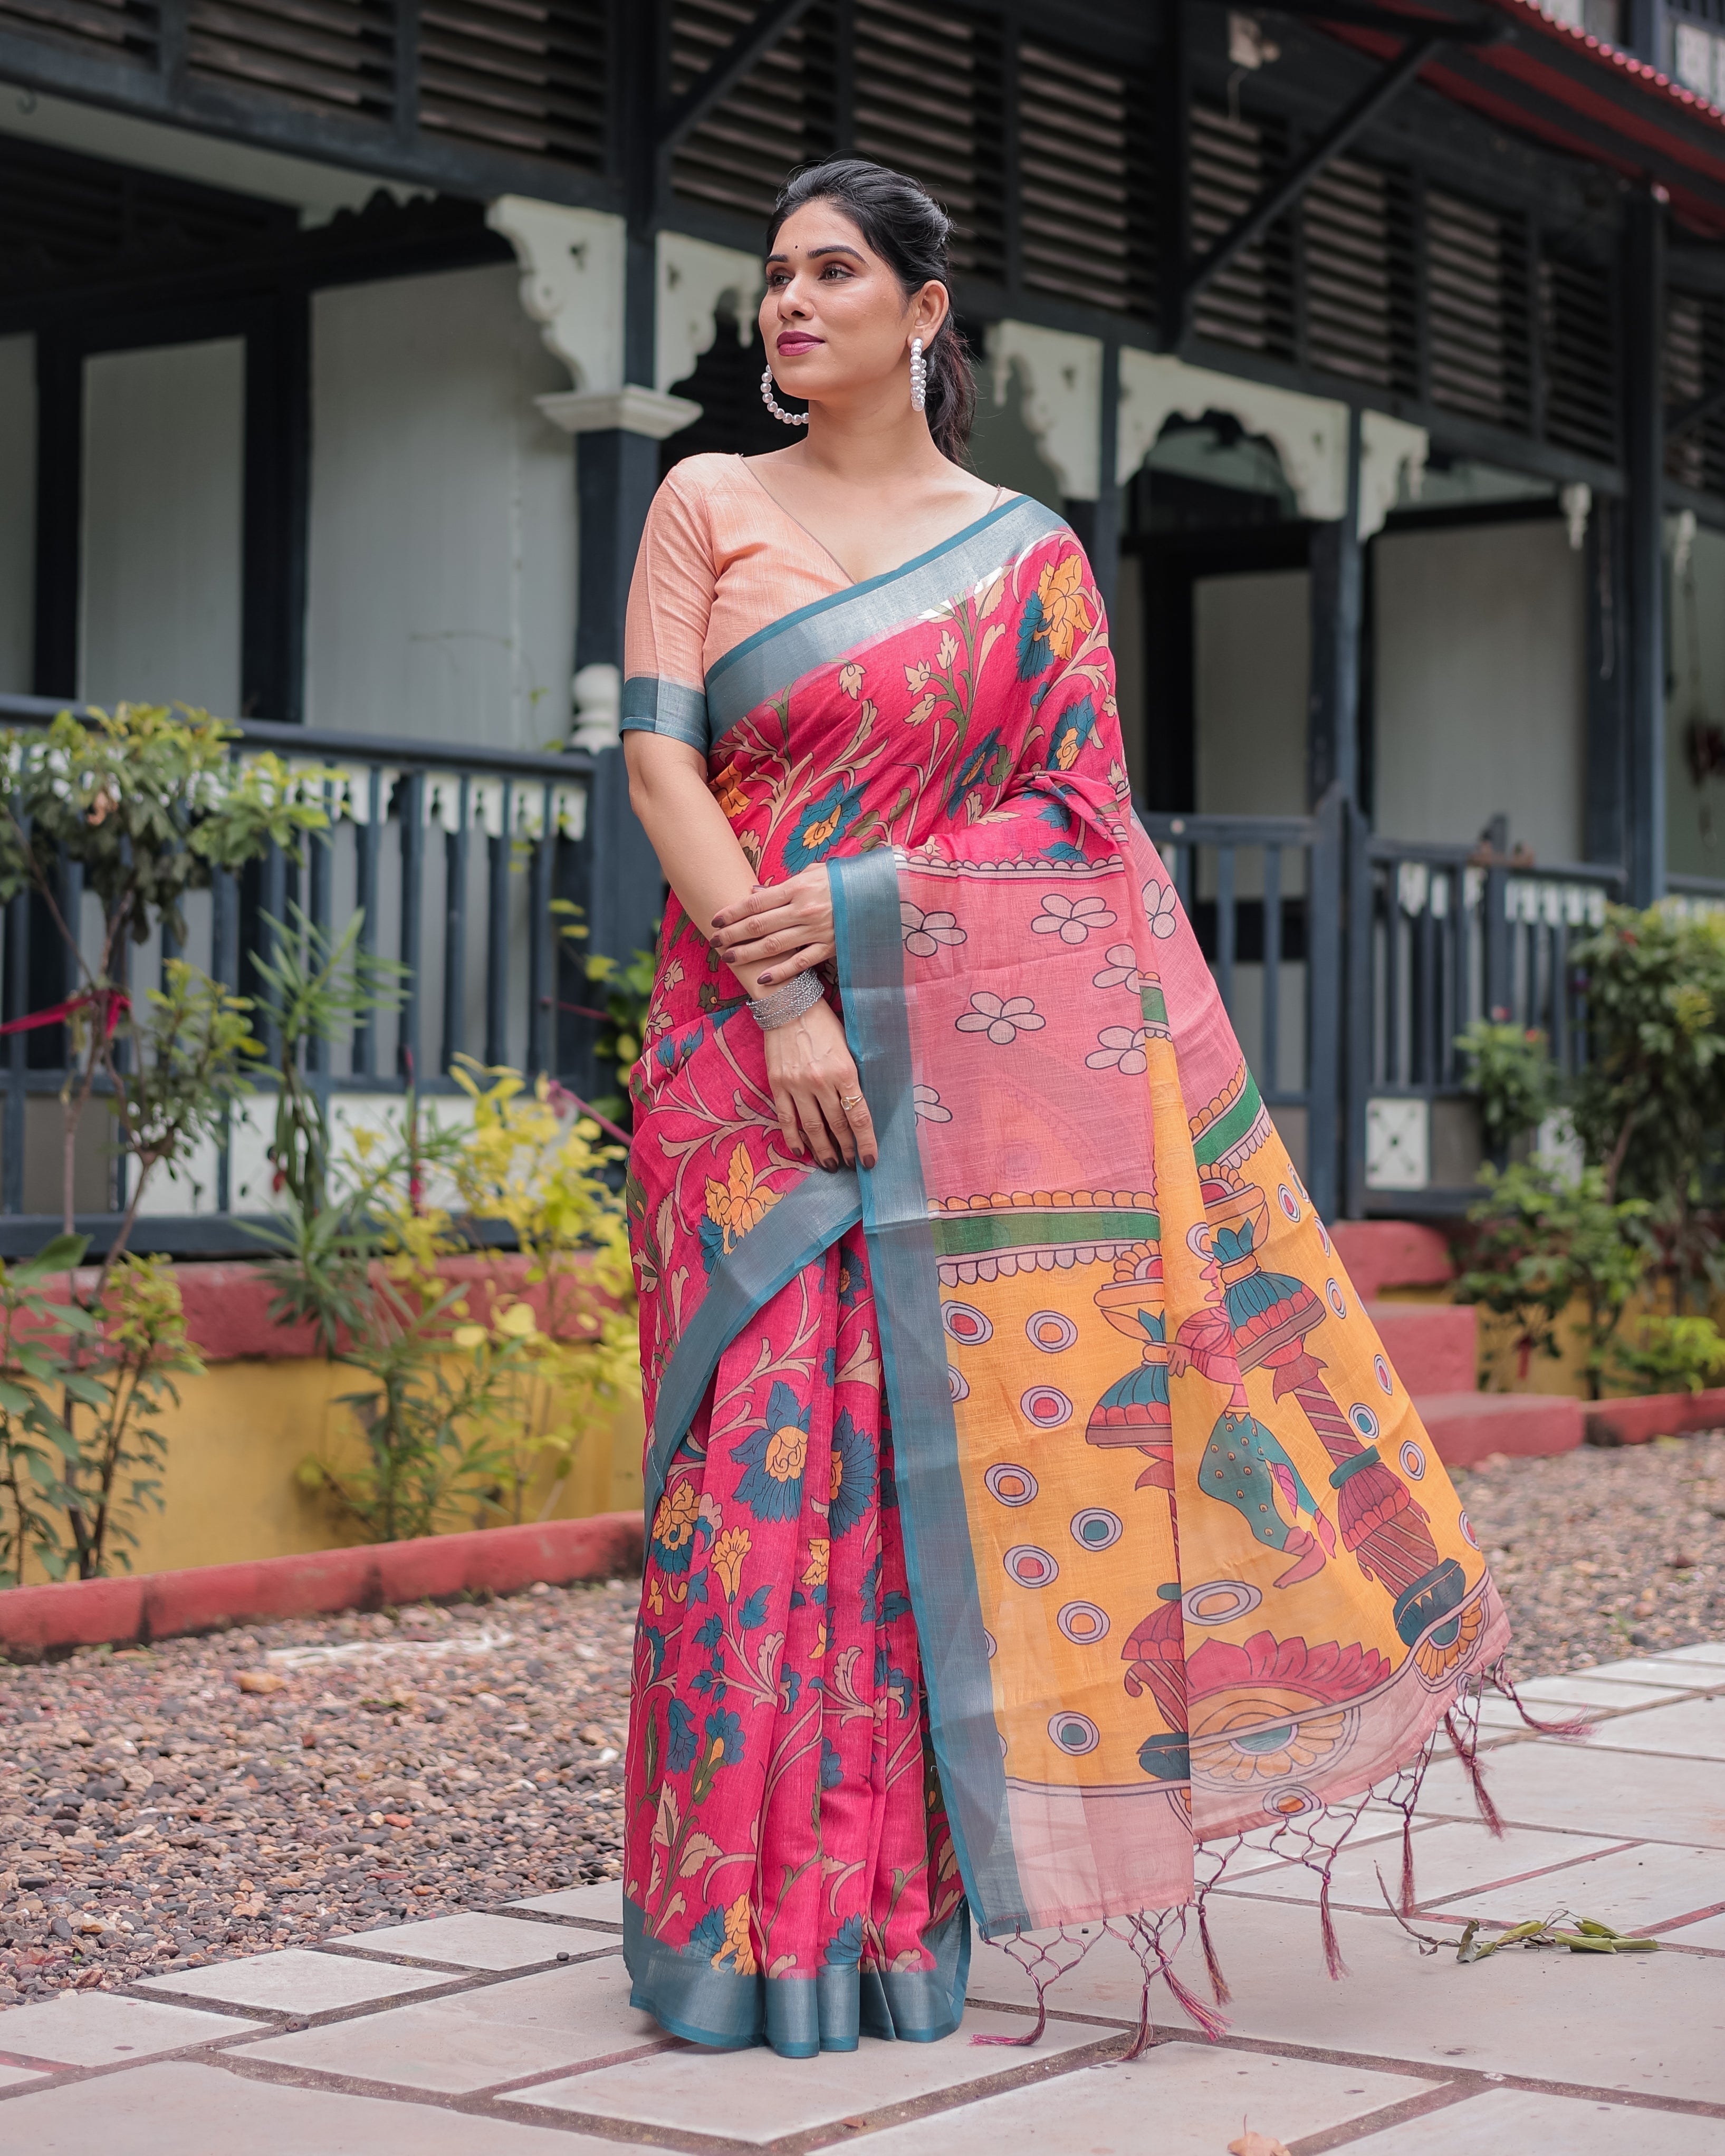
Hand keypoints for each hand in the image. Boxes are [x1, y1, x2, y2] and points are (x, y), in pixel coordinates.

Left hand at [711, 868, 834, 986]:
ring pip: (774, 945)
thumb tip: (755, 892)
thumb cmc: (843, 881)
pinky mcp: (829, 947)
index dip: (732, 912)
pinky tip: (763, 979)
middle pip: (758, 924)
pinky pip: (800, 963)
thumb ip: (784, 884)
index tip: (715, 919)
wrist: (880, 893)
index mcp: (798, 887)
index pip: (756, 902)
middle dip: (732, 934)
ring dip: (748, 953)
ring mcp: (816, 930)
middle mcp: (803, 909)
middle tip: (714, 942)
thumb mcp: (814, 873)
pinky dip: (781, 972)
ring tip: (729, 958)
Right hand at [764, 997, 876, 1170]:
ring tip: (831, 1165)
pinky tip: (802, 1151)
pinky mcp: (778, 1084)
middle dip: (847, 1149)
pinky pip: (786, 1119)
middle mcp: (820, 1081)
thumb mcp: (848, 1046)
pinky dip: (794, 1139)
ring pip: (812, 1128)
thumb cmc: (824, 1023)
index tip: (869, 1161)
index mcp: (844, 1071)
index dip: (866, 1142)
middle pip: (837, 1126)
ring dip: (824, 1150)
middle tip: (851, 1164)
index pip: (859, 1116)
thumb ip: (852, 1076)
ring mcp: (796, 1084)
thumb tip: (859, 1107)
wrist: (788, 1003)